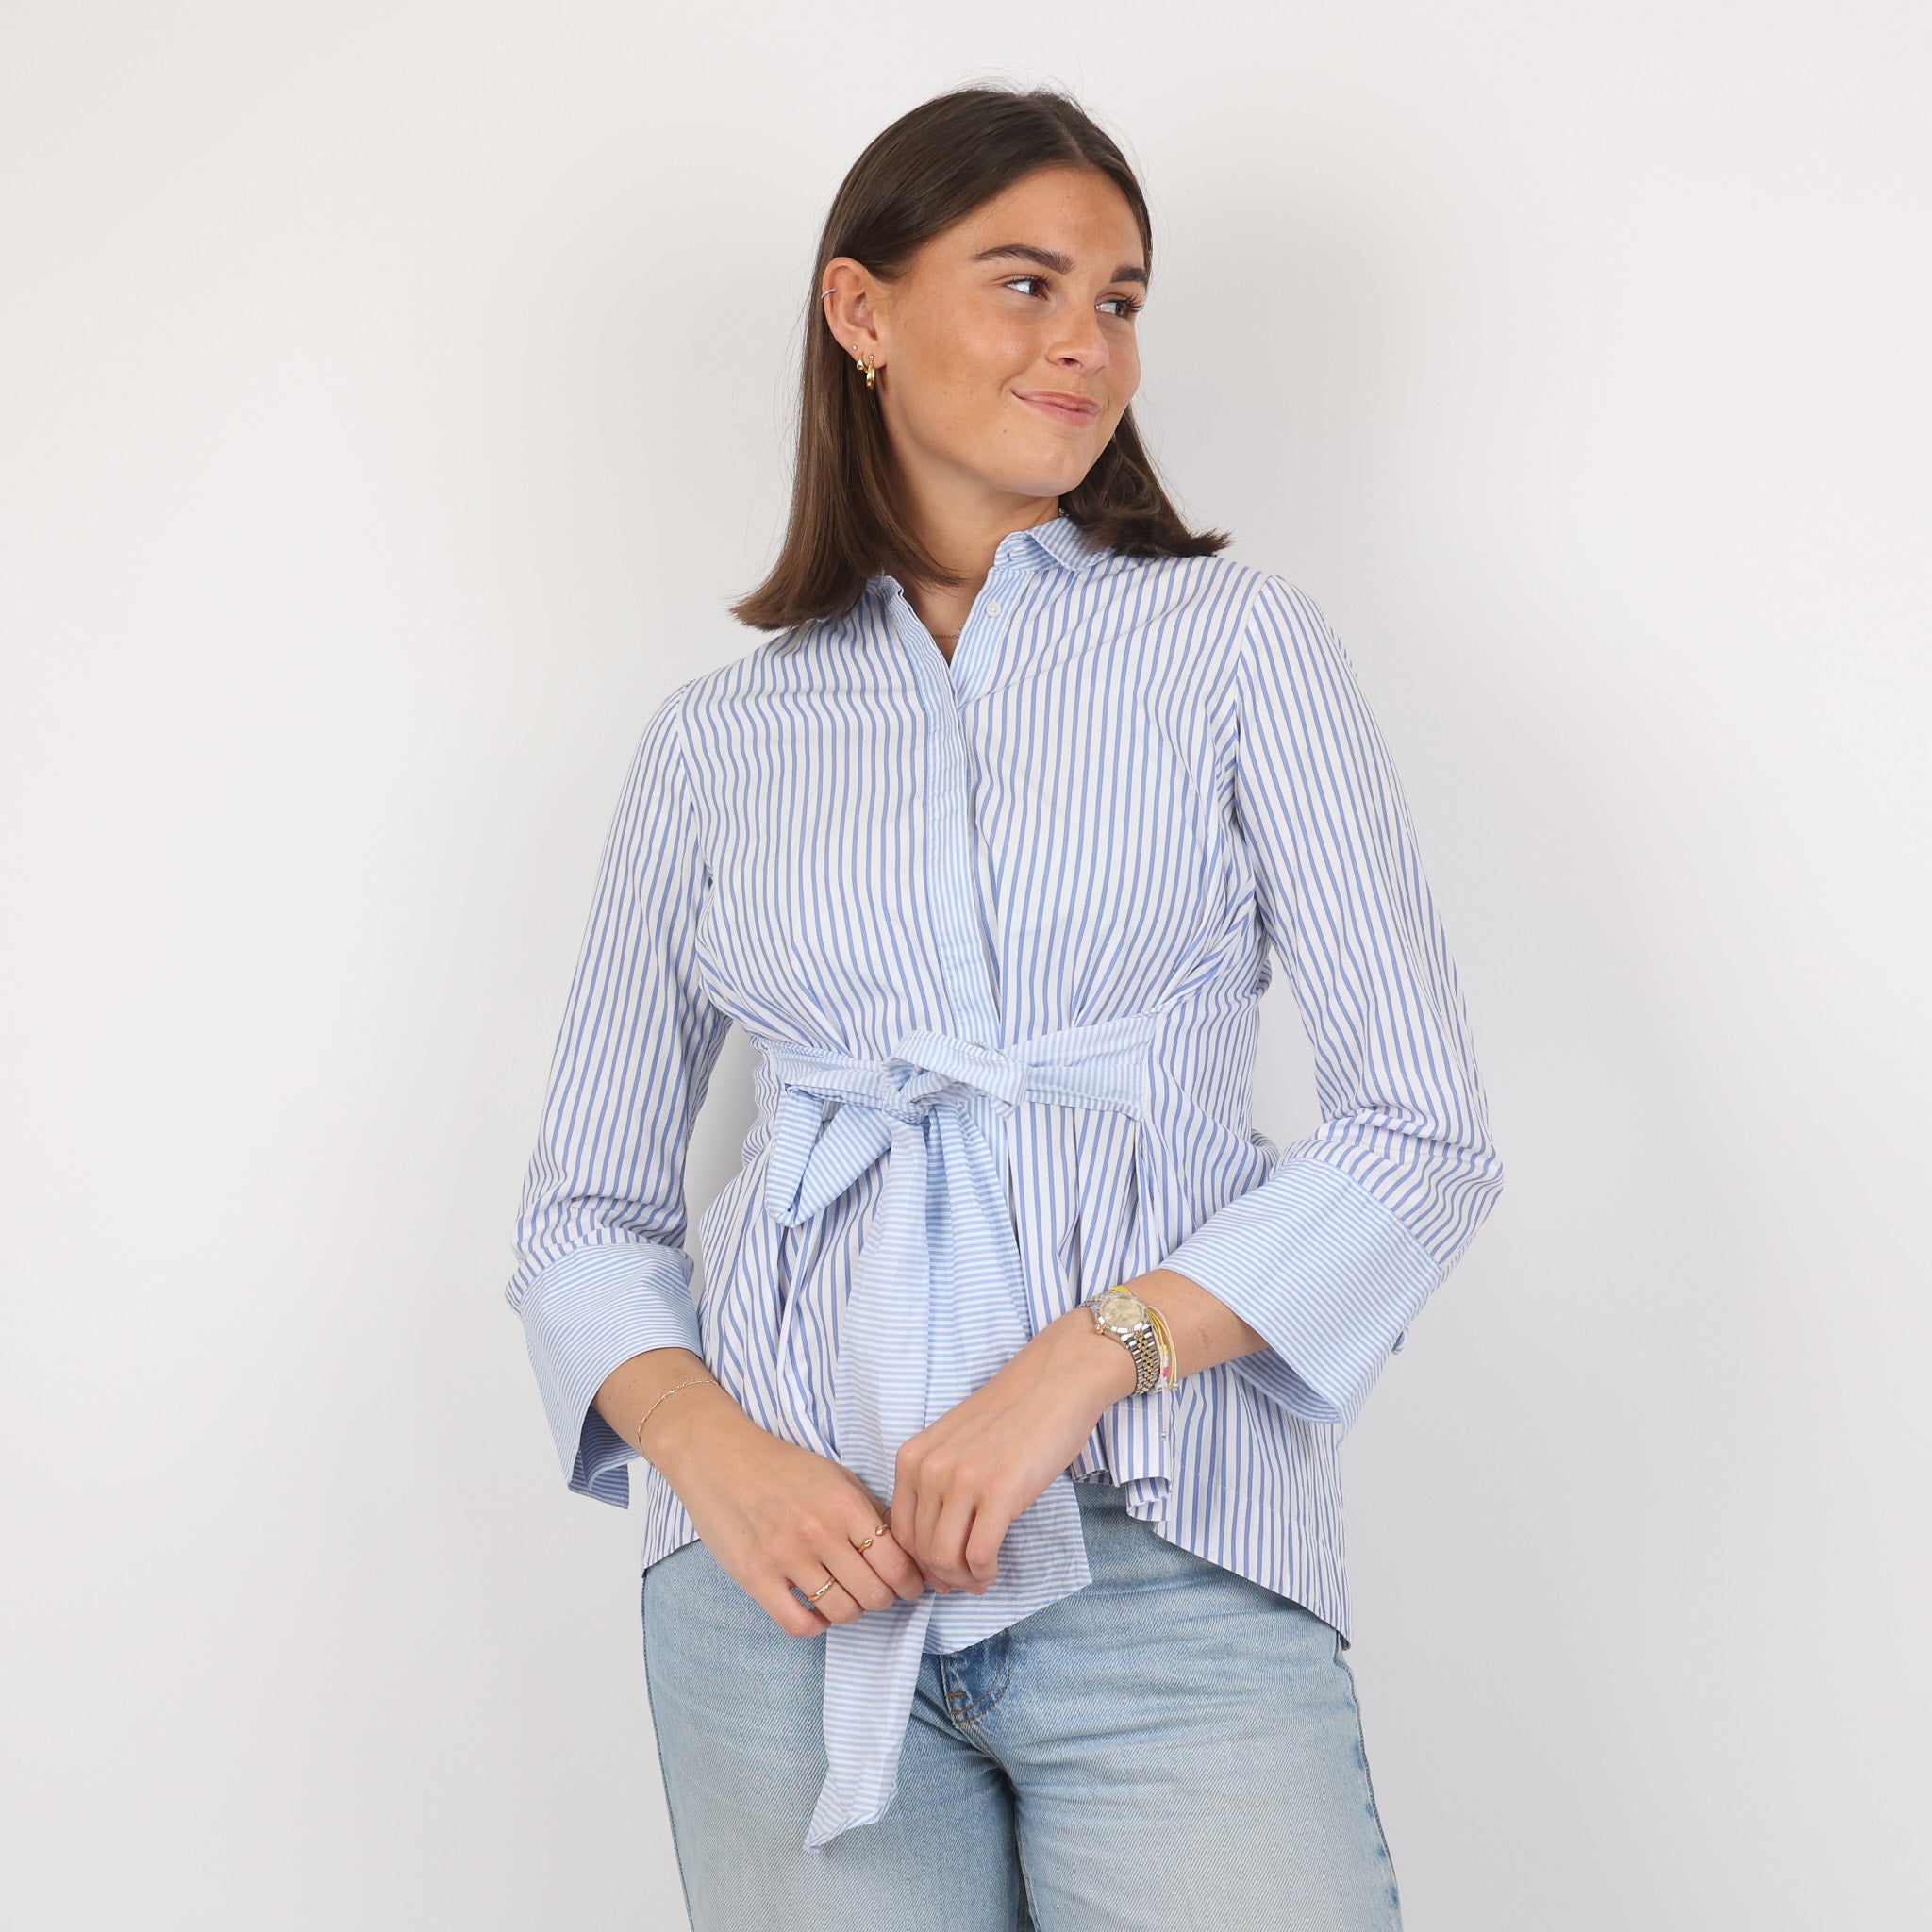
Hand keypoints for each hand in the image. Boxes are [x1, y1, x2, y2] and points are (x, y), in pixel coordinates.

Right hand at [646, 1383, 928, 1637]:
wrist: (721, 1456)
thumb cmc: (783, 1466)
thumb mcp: (837, 1476)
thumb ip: (871, 1511)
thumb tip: (907, 1551)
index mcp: (846, 1504)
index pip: (897, 1563)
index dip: (912, 1582)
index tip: (911, 1586)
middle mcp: (820, 1532)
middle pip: (875, 1594)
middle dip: (885, 1598)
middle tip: (880, 1592)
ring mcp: (786, 1557)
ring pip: (842, 1612)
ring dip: (852, 1611)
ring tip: (847, 1597)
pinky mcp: (755, 1576)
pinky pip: (799, 1624)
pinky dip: (816, 1625)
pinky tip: (816, 1610)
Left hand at [891, 1308, 1135, 1593]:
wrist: (1056, 1381)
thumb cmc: (1013, 1413)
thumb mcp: (955, 1443)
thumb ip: (939, 1484)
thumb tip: (936, 1546)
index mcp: (912, 1456)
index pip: (899, 1531)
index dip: (919, 1561)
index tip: (942, 1569)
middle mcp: (929, 1469)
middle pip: (921, 1550)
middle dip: (942, 1575)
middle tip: (965, 1581)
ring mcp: (963, 1480)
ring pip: (946, 1558)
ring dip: (963, 1578)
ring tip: (980, 1577)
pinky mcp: (999, 1492)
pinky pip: (980, 1554)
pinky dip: (984, 1571)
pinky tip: (993, 1568)